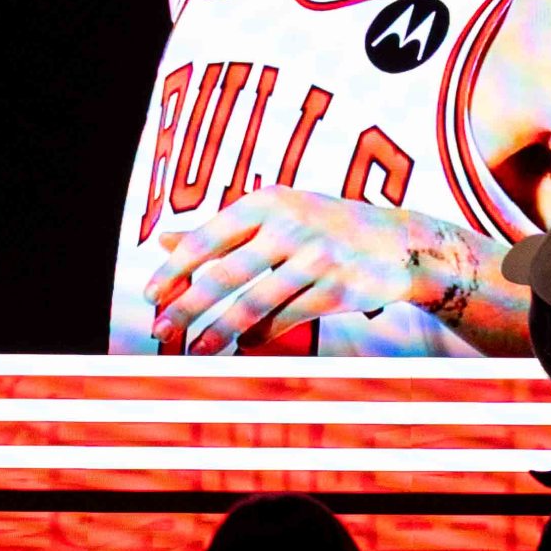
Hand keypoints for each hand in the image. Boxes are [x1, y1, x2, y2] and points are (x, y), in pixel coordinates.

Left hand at [145, 190, 464, 353]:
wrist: (400, 243)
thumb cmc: (327, 228)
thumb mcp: (277, 216)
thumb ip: (224, 231)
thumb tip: (164, 242)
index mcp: (268, 202)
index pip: (207, 238)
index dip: (174, 270)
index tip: (149, 295)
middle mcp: (290, 225)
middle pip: (223, 273)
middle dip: (187, 306)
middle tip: (161, 330)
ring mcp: (316, 257)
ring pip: (253, 301)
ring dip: (219, 329)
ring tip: (197, 349)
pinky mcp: (337, 289)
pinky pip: (286, 318)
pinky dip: (261, 334)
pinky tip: (244, 344)